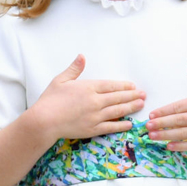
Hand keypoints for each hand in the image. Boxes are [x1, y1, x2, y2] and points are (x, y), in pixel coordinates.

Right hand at [30, 54, 145, 141]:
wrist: (43, 122)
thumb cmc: (50, 100)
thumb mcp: (61, 80)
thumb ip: (74, 68)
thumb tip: (82, 56)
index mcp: (88, 88)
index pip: (111, 86)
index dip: (124, 86)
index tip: (133, 86)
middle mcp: (95, 101)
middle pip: (118, 97)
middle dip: (132, 96)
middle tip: (144, 94)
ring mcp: (95, 116)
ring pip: (118, 111)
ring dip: (131, 107)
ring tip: (141, 104)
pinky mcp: (92, 129)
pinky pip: (110, 127)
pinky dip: (121, 125)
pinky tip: (129, 123)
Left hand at [146, 60, 186, 150]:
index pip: (180, 107)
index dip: (164, 111)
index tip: (152, 115)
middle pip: (180, 120)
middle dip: (162, 123)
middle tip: (147, 126)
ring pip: (184, 134)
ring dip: (166, 135)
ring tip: (152, 136)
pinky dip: (180, 146)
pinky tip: (168, 145)